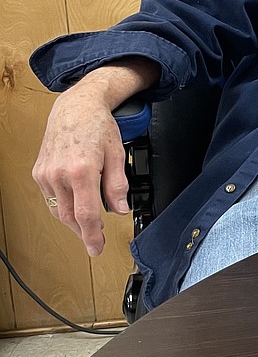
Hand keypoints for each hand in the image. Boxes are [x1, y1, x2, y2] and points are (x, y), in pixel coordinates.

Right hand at [31, 59, 158, 255]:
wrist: (75, 108)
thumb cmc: (97, 127)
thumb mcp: (117, 154)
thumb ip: (118, 184)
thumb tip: (120, 209)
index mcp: (82, 170)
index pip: (86, 214)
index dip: (92, 235)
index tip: (97, 248)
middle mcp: (59, 174)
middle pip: (69, 216)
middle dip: (83, 232)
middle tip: (96, 241)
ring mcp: (46, 174)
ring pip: (58, 210)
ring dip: (72, 221)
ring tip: (88, 226)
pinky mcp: (39, 173)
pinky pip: (51, 198)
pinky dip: (63, 206)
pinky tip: (74, 206)